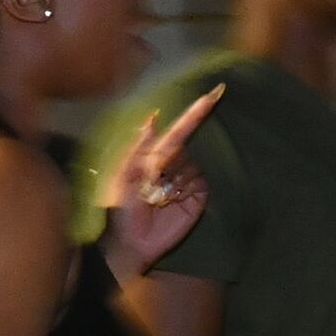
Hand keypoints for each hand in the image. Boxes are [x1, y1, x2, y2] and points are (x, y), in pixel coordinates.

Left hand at [101, 85, 221, 279]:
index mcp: (155, 156)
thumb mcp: (122, 174)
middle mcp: (175, 164)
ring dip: (173, 179)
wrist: (132, 241)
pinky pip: (198, 183)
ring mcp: (189, 180)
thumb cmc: (121, 207)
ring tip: (156, 197)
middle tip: (151, 181)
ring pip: (191, 165)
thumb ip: (138, 146)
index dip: (195, 112)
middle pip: (185, 147)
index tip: (214, 93)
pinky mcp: (198, 197)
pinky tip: (170, 201)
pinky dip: (183, 189)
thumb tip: (152, 117)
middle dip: (170, 160)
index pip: (179, 130)